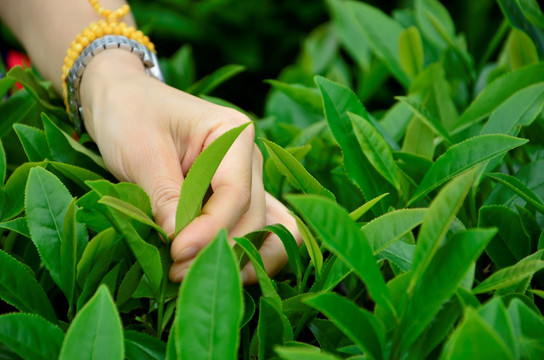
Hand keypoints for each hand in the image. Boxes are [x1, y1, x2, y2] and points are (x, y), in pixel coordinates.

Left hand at [79, 49, 300, 282]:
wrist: (124, 103)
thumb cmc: (129, 115)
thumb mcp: (141, 152)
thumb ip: (165, 197)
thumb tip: (182, 245)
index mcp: (233, 133)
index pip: (235, 194)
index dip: (210, 230)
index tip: (176, 252)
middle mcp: (249, 159)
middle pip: (253, 217)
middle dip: (219, 248)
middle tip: (176, 269)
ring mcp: (247, 180)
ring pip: (268, 229)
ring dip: (241, 258)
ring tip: (199, 273)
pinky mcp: (236, 199)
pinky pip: (258, 230)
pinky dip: (246, 254)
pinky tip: (217, 268)